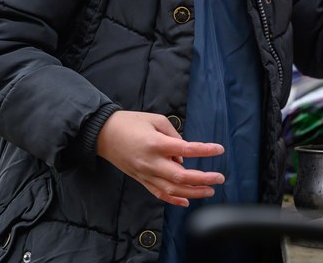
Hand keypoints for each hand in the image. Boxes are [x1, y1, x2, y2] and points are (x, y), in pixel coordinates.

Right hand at [96, 110, 224, 206]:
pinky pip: (158, 193)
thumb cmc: (130, 123)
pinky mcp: (140, 179)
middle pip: (180, 176)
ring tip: (210, 190)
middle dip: (203, 179)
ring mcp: (145, 173)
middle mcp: (151, 162)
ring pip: (171, 189)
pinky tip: (186, 201)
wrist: (103, 135)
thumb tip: (184, 154)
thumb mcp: (156, 120)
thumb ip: (174, 136)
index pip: (186, 149)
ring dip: (193, 192)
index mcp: (156, 143)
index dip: (205, 151)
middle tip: (220, 178)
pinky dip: (173, 199)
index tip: (219, 150)